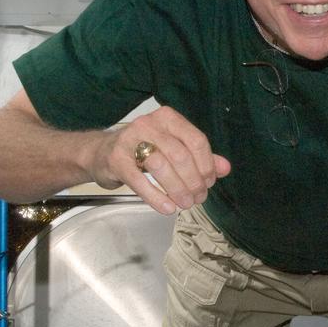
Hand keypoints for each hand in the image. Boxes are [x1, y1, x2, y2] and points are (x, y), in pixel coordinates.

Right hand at [88, 106, 230, 213]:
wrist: (102, 153)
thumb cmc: (143, 150)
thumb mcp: (173, 148)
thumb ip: (200, 156)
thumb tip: (225, 168)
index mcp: (168, 118)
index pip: (196, 140)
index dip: (206, 165)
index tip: (209, 183)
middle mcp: (149, 124)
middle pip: (180, 155)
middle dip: (193, 181)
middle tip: (197, 198)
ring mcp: (130, 140)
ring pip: (162, 166)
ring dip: (178, 190)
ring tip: (185, 204)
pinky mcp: (116, 160)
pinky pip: (140, 181)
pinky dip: (156, 197)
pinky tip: (167, 208)